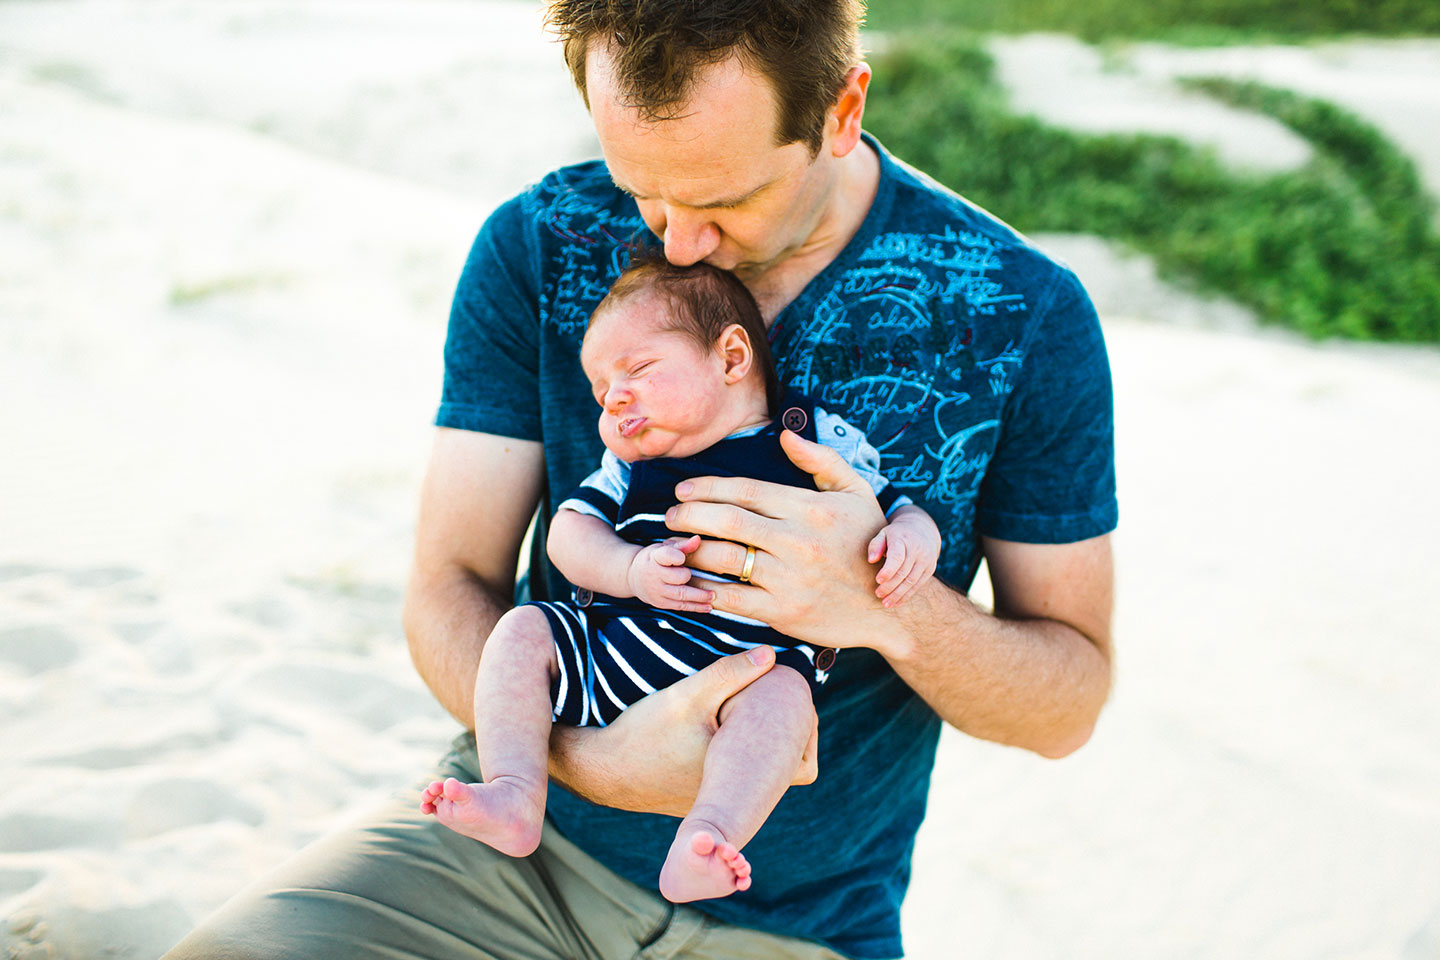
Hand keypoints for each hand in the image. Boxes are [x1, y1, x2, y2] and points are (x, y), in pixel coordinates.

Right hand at [552, 645, 817, 816]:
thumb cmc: (645, 734)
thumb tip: (772, 654)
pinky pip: (731, 778)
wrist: (600, 769)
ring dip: (757, 745)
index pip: (804, 764)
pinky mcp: (697, 800)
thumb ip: (730, 673)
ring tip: (752, 713)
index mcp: (745, 775)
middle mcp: (735, 797)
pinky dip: (734, 756)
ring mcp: (716, 801)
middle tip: (779, 704)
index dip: (806, 734)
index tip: (796, 705)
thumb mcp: (689, 695)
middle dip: (784, 735)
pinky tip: (722, 731)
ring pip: (756, 773)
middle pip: (784, 768)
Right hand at [625, 535, 714, 611]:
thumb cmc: (653, 559)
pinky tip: (708, 606)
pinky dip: (696, 607)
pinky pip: (680, 606)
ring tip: (713, 595)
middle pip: (678, 577)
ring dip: (699, 596)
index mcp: (654, 557)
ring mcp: (657, 591)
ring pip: (681, 595)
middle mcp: (654, 575)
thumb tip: (698, 539)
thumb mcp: (663, 548)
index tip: (682, 558)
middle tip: (696, 574)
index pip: (666, 556)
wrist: (632, 577)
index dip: (676, 557)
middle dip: (688, 576)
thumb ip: (682, 545)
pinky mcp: (661, 603)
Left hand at [666, 429, 891, 652]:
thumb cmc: (868, 544)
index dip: (707, 487)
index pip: (745, 490)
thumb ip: (821, 461)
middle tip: (670, 515)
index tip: (683, 489)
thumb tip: (786, 435)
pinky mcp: (783, 611)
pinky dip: (704, 589)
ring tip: (675, 546)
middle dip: (688, 514)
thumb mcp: (856, 493)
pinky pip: (731, 598)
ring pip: (723, 558)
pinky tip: (691, 581)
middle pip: (726, 520)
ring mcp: (789, 578)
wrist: (888, 607)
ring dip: (690, 550)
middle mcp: (798, 540)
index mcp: (810, 508)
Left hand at [867, 507, 940, 606]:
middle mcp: (917, 549)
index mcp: (903, 539)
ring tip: (885, 603)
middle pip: (903, 572)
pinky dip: (907, 595)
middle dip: (890, 586)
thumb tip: (871, 560)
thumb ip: (876, 545)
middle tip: (878, 594)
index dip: (888, 570)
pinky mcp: (930, 569)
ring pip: (911, 581)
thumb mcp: (884, 533)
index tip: (878, 580)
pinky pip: (918, 585)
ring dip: (898, 594)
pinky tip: (896, 602)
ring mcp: (926, 560)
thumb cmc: (896, 535)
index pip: (897, 557)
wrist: (922, 530)